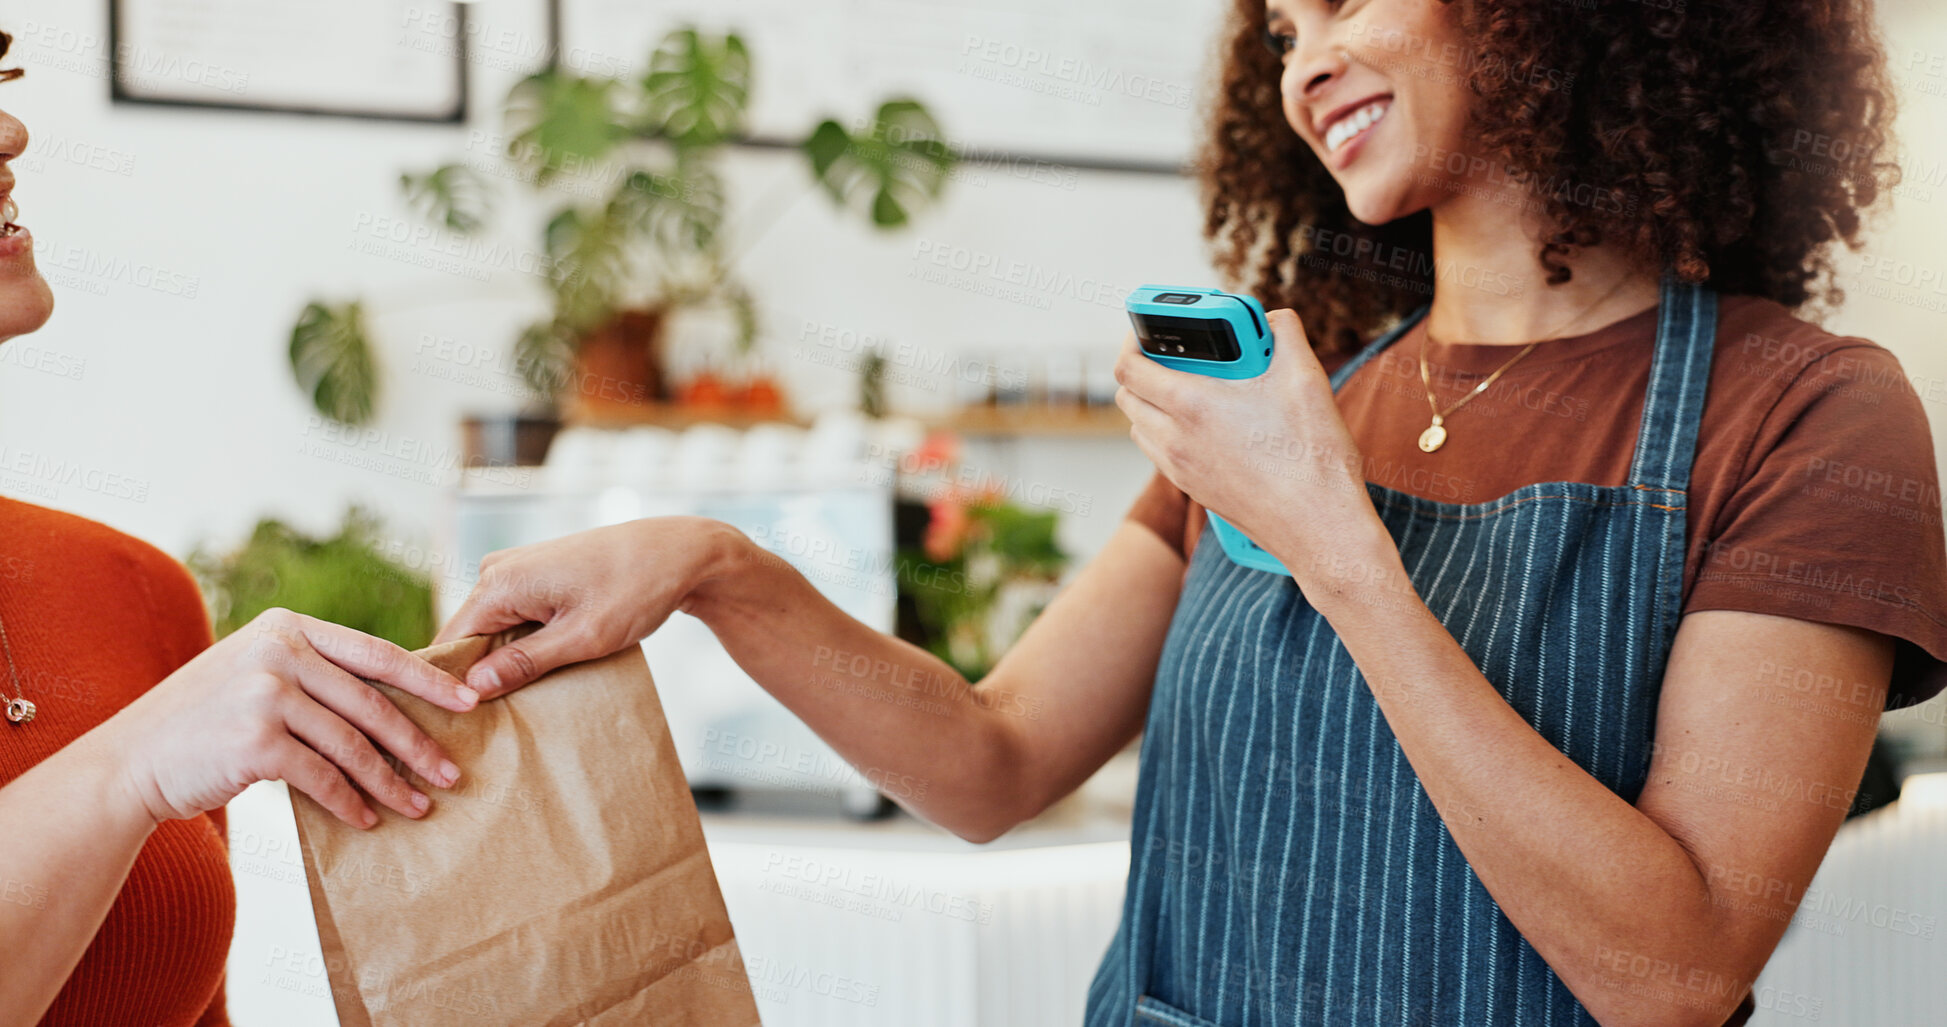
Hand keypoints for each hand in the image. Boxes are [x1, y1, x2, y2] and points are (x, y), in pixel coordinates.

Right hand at [110, 608, 475, 829]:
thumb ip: (314, 675)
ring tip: (419, 807)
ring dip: (391, 782)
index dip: (428, 680)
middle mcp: (279, 654)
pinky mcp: (255, 742)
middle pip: (373, 703)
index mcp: (288, 629)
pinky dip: (350, 802)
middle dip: (419, 743)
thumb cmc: (206, 723)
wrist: (132, 760)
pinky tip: (367, 821)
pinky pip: (322, 777)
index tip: (470, 702)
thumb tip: (397, 706)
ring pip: (353, 745)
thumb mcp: (257, 675)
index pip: (377, 653)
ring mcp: (266, 695)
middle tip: (452, 773)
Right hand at [434, 516, 742, 698]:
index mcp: (499, 583)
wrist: (677, 552)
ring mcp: (516, 569)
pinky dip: (521, 645)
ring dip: (503, 663)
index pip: (450, 645)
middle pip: (468, 638)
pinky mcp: (535, 575)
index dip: (451, 687)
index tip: (457, 726)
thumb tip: (473, 689)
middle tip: (489, 727)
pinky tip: (536, 674)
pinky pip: (512, 617)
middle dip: (478, 678)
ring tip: (515, 706)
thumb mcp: (582, 637)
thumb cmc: (635, 589)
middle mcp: (497, 570)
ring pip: (491, 630)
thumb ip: (525, 663)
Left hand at [1113, 308, 1381, 581]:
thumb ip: (1286, 334)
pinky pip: (1161, 453)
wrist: (1319, 528)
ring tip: (1194, 389)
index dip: (1131, 340)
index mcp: (1191, 405)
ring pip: (1141, 427)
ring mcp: (1181, 469)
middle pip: (1127, 396)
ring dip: (1153, 403)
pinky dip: (1169, 432)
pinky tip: (1210, 427)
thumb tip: (1276, 320)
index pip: (1128, 367)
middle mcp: (1174, 440)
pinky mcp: (1195, 490)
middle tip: (1177, 356)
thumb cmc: (1312, 458)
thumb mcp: (1306, 378)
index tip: (1147, 329)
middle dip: (1142, 369)